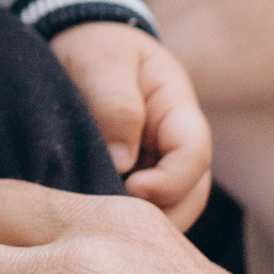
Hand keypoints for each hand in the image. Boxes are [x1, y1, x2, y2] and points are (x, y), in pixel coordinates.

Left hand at [48, 22, 212, 227]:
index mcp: (178, 110)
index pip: (195, 155)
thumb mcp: (103, 61)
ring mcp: (157, 167)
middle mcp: (175, 145)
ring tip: (100, 227)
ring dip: (141, 225)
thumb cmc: (95, 47)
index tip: (132, 189)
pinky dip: (122, 225)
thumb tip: (121, 164)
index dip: (171, 181)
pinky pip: (139, 214)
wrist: (78, 45)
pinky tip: (93, 226)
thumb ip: (116, 104)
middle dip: (160, 217)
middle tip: (112, 224)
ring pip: (168, 211)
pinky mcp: (133, 183)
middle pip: (190, 196)